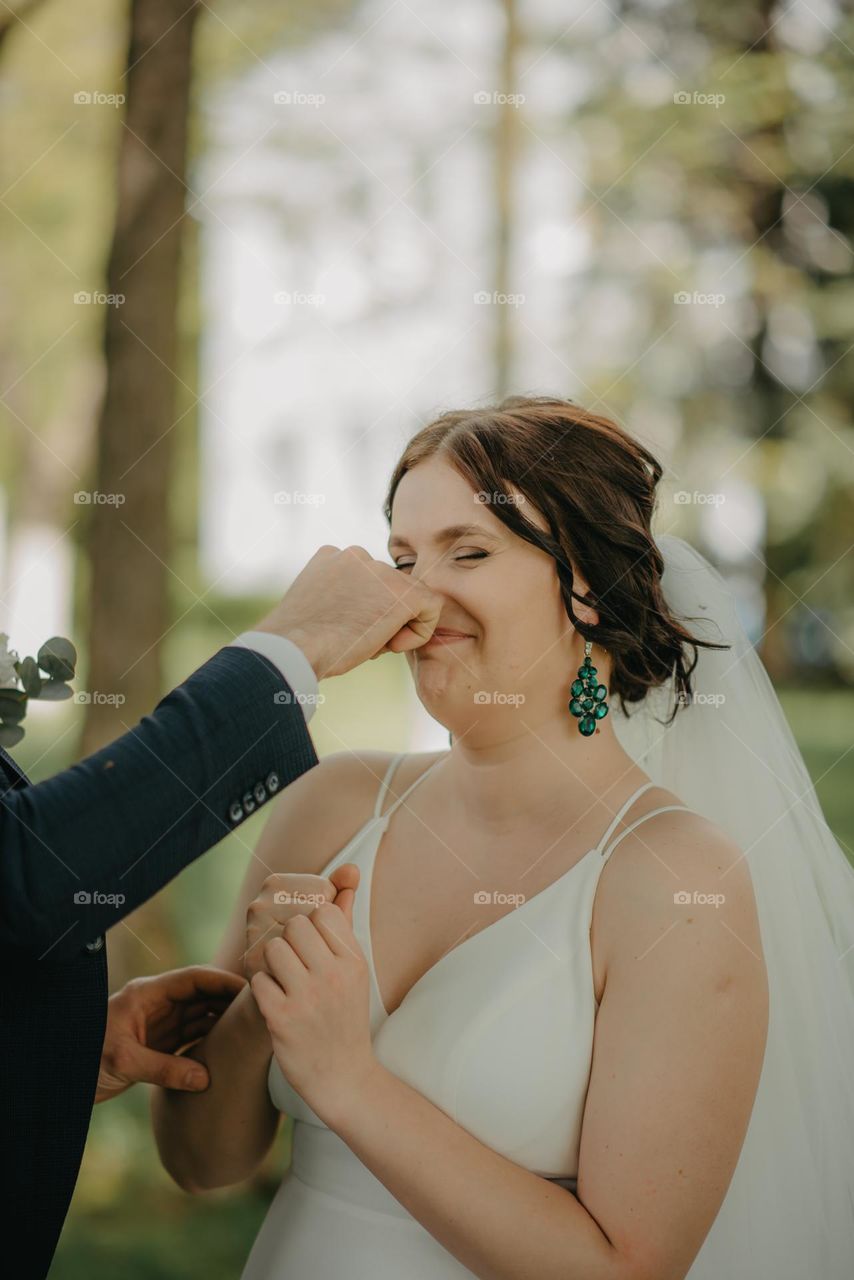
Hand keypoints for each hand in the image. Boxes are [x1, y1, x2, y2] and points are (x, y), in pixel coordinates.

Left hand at [96, 965, 246, 1102]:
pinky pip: (188, 1038)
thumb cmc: (83, 1059)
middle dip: (227, 1001)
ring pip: (196, 1017)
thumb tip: (205, 1078)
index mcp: (147, 995)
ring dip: (219, 1022)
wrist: (59, 1079)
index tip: (249, 989)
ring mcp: (156, 1025)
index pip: (193, 979)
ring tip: (248, 1031)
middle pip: (200, 996)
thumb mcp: (124, 1062)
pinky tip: (225, 1050)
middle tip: (258, 1010)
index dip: (222, 981)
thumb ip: (165, 1069)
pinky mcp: (154, 1045)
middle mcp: (155, 1006)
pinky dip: (206, 1042)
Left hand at [250, 866, 377, 1126]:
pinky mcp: (281, 1019)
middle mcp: (333, 975)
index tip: (308, 942)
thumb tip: (347, 871)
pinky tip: (273, 1001)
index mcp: (353, 960)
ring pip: (272, 948)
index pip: (323, 912)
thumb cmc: (345, 1015)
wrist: (344, 1078)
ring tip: (281, 979)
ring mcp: (307, 998)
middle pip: (295, 924)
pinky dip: (260, 988)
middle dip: (288, 939)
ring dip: (270, 962)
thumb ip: (345, 920)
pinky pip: (257, 981)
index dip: (310, 922)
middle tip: (292, 962)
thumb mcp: (353, 969)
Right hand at [254, 544, 441, 678]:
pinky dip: (418, 632)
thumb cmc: (297, 641)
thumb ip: (339, 598)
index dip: (364, 610)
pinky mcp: (402, 592)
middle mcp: (356, 555)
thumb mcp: (315, 607)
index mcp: (332, 556)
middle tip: (359, 640)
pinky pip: (430, 608)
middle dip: (381, 616)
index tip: (346, 631)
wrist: (294, 648)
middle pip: (389, 588)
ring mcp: (380, 570)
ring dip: (396, 625)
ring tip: (368, 643)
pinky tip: (391, 645)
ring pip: (408, 598)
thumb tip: (362, 614)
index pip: (367, 581)